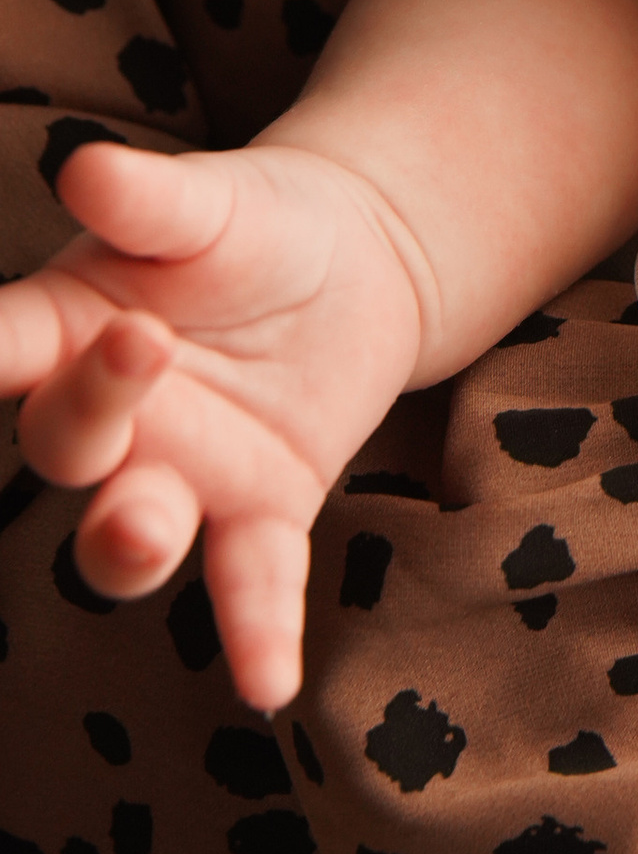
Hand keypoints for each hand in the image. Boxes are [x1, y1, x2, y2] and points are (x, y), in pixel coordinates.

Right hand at [0, 135, 431, 707]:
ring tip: (147, 533)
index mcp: (62, 332)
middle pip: (66, 443)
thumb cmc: (250, 224)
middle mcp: (106, 422)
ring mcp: (180, 477)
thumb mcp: (209, 202)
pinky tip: (270, 686)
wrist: (359, 260)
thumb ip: (149, 199)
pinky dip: (257, 632)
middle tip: (144, 343)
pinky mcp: (262, 511)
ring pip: (126, 537)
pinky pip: (249, 584)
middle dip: (92, 409)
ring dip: (127, 543)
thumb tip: (86, 167)